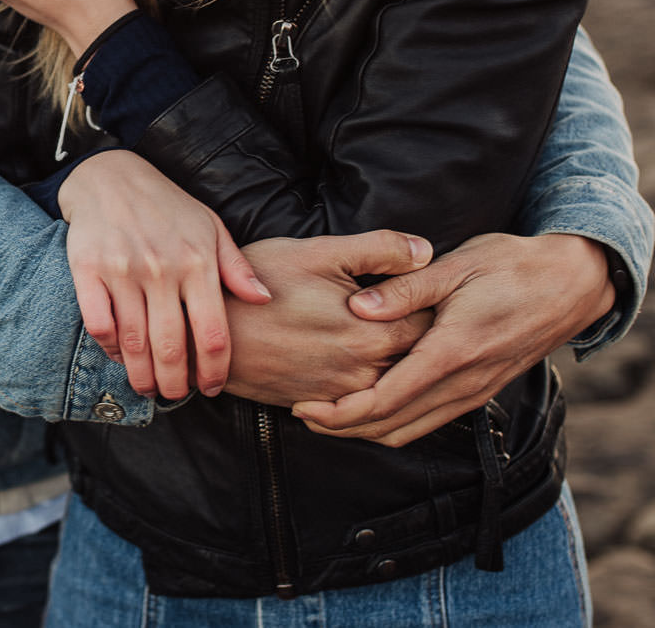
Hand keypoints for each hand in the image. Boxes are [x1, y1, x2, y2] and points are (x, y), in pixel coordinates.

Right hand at [58, 151, 271, 400]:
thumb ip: (237, 267)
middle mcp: (161, 268)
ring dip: (141, 375)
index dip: (214, 370)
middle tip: (175, 395)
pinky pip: (99, 323)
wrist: (110, 177)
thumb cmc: (167, 207)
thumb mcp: (210, 227)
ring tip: (148, 388)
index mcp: (197, 262)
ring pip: (134, 342)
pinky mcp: (88, 269)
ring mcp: (122, 270)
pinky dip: (109, 348)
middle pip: (171, 347)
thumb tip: (265, 299)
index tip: (212, 387)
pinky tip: (119, 355)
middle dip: (175, 383)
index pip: (212, 333)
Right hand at [224, 232, 434, 407]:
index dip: (441, 305)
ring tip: (415, 343)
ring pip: (396, 385)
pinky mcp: (321, 404)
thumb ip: (379, 249)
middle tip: (441, 316)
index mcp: (373, 334)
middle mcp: (364, 372)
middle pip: (420, 360)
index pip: (433, 325)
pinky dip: (380, 388)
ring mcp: (342, 394)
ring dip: (407, 366)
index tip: (447, 292)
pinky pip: (366, 405)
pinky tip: (379, 367)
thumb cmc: (260, 286)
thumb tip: (427, 251)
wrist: (207, 333)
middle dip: (432, 339)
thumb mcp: (318, 253)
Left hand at [292, 232, 615, 444]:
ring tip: (328, 415)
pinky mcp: (481, 391)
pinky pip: (430, 421)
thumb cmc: (513, 265)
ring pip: (411, 430)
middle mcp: (464, 382)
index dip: (340, 412)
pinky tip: (371, 406)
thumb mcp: (458, 265)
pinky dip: (395, 423)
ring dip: (366, 430)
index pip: (385, 400)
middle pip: (392, 426)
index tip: (304, 407)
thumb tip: (357, 306)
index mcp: (451, 351)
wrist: (573, 284)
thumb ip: (406, 288)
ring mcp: (475, 392)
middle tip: (303, 414)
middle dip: (343, 428)